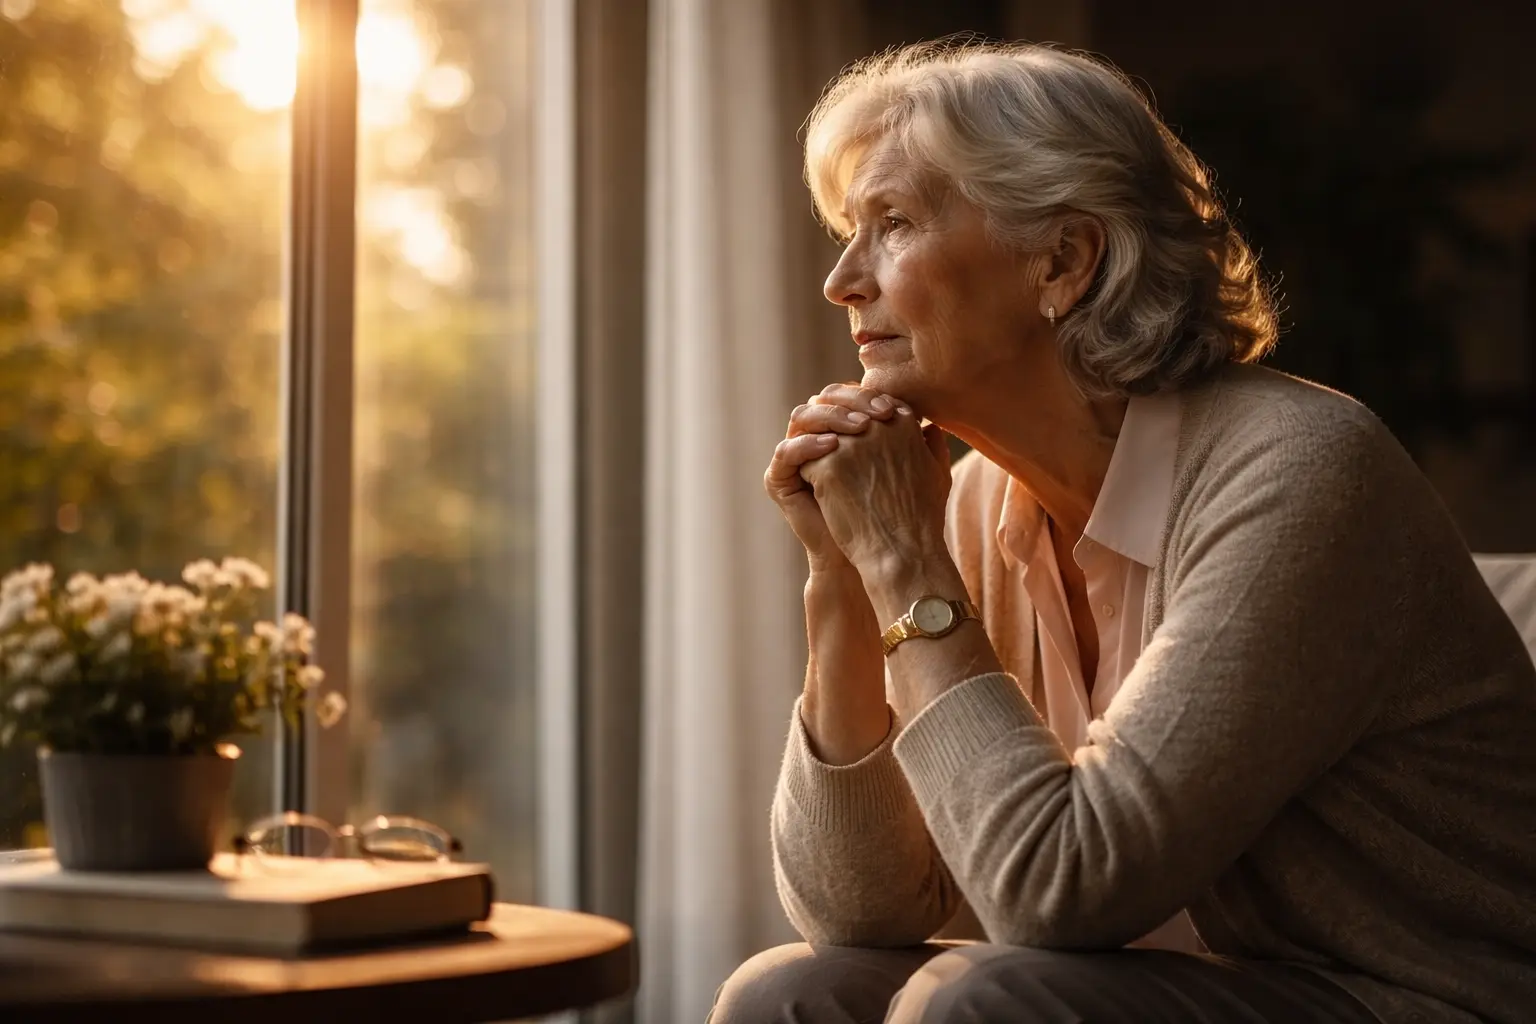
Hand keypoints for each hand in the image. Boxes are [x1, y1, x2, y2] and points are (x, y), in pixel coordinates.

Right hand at [763, 383, 906, 571]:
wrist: (873, 554)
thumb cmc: (896, 511)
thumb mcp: (914, 470)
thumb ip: (919, 443)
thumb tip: (933, 419)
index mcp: (844, 428)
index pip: (852, 396)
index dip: (871, 396)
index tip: (896, 408)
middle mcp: (818, 436)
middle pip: (825, 399)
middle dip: (852, 401)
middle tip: (877, 414)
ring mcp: (797, 456)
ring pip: (803, 416)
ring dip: (831, 416)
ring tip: (859, 429)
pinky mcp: (780, 478)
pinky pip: (786, 451)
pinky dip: (807, 444)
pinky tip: (832, 446)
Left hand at [797, 386, 952, 578]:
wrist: (903, 554)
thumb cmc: (922, 520)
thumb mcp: (938, 474)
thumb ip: (933, 444)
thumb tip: (929, 427)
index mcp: (903, 422)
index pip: (869, 403)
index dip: (858, 420)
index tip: (857, 444)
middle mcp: (877, 426)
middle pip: (839, 410)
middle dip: (831, 426)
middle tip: (830, 453)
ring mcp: (850, 444)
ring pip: (819, 432)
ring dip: (818, 449)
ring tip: (825, 474)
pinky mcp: (827, 466)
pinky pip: (806, 459)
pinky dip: (809, 475)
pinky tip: (821, 494)